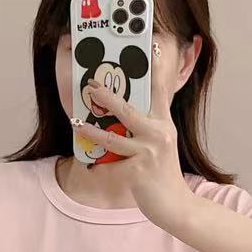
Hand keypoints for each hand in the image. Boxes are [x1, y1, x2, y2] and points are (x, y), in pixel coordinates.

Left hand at [74, 60, 193, 228]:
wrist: (175, 205)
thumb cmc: (163, 174)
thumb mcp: (160, 145)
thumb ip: (146, 127)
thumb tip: (121, 113)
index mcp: (164, 123)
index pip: (160, 89)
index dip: (157, 67)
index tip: (152, 45)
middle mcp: (159, 133)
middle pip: (128, 109)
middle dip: (106, 95)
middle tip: (90, 84)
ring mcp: (149, 152)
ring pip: (113, 137)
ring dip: (91, 129)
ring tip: (76, 122)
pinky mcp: (138, 171)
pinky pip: (111, 165)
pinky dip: (99, 166)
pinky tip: (87, 165)